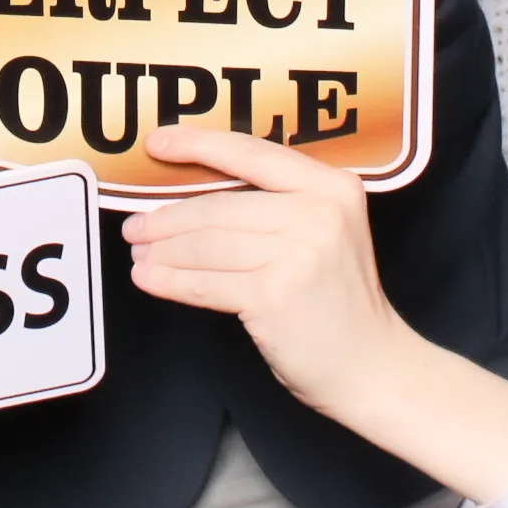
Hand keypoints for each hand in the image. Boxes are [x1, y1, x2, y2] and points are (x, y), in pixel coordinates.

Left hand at [122, 125, 404, 408]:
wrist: (371, 364)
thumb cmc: (340, 301)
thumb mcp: (326, 232)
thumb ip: (278, 205)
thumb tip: (192, 193)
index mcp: (331, 186)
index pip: (250, 153)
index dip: (198, 145)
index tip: (159, 143)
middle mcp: (318, 212)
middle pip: (217, 206)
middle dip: (167, 218)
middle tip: (137, 227)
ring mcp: (297, 254)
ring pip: (206, 244)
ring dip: (162, 251)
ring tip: (140, 255)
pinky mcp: (273, 295)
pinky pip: (205, 283)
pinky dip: (170, 281)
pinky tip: (151, 279)